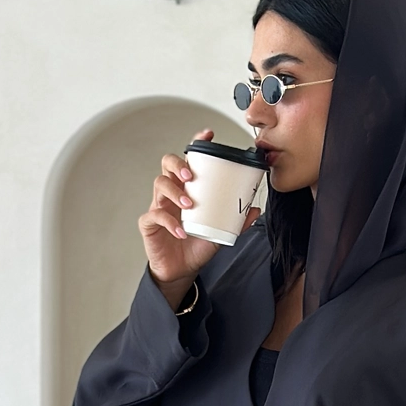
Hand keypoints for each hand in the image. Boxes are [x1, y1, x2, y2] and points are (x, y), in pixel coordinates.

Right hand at [139, 128, 261, 308]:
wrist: (182, 270)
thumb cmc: (197, 245)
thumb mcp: (221, 231)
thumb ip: (236, 220)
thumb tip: (255, 209)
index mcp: (188, 188)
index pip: (189, 159)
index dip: (196, 144)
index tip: (207, 135)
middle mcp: (172, 192)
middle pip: (168, 163)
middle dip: (178, 164)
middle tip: (191, 176)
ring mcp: (159, 206)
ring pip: (159, 184)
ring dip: (175, 191)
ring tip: (189, 204)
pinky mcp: (149, 224)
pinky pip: (155, 216)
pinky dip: (170, 223)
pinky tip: (182, 232)